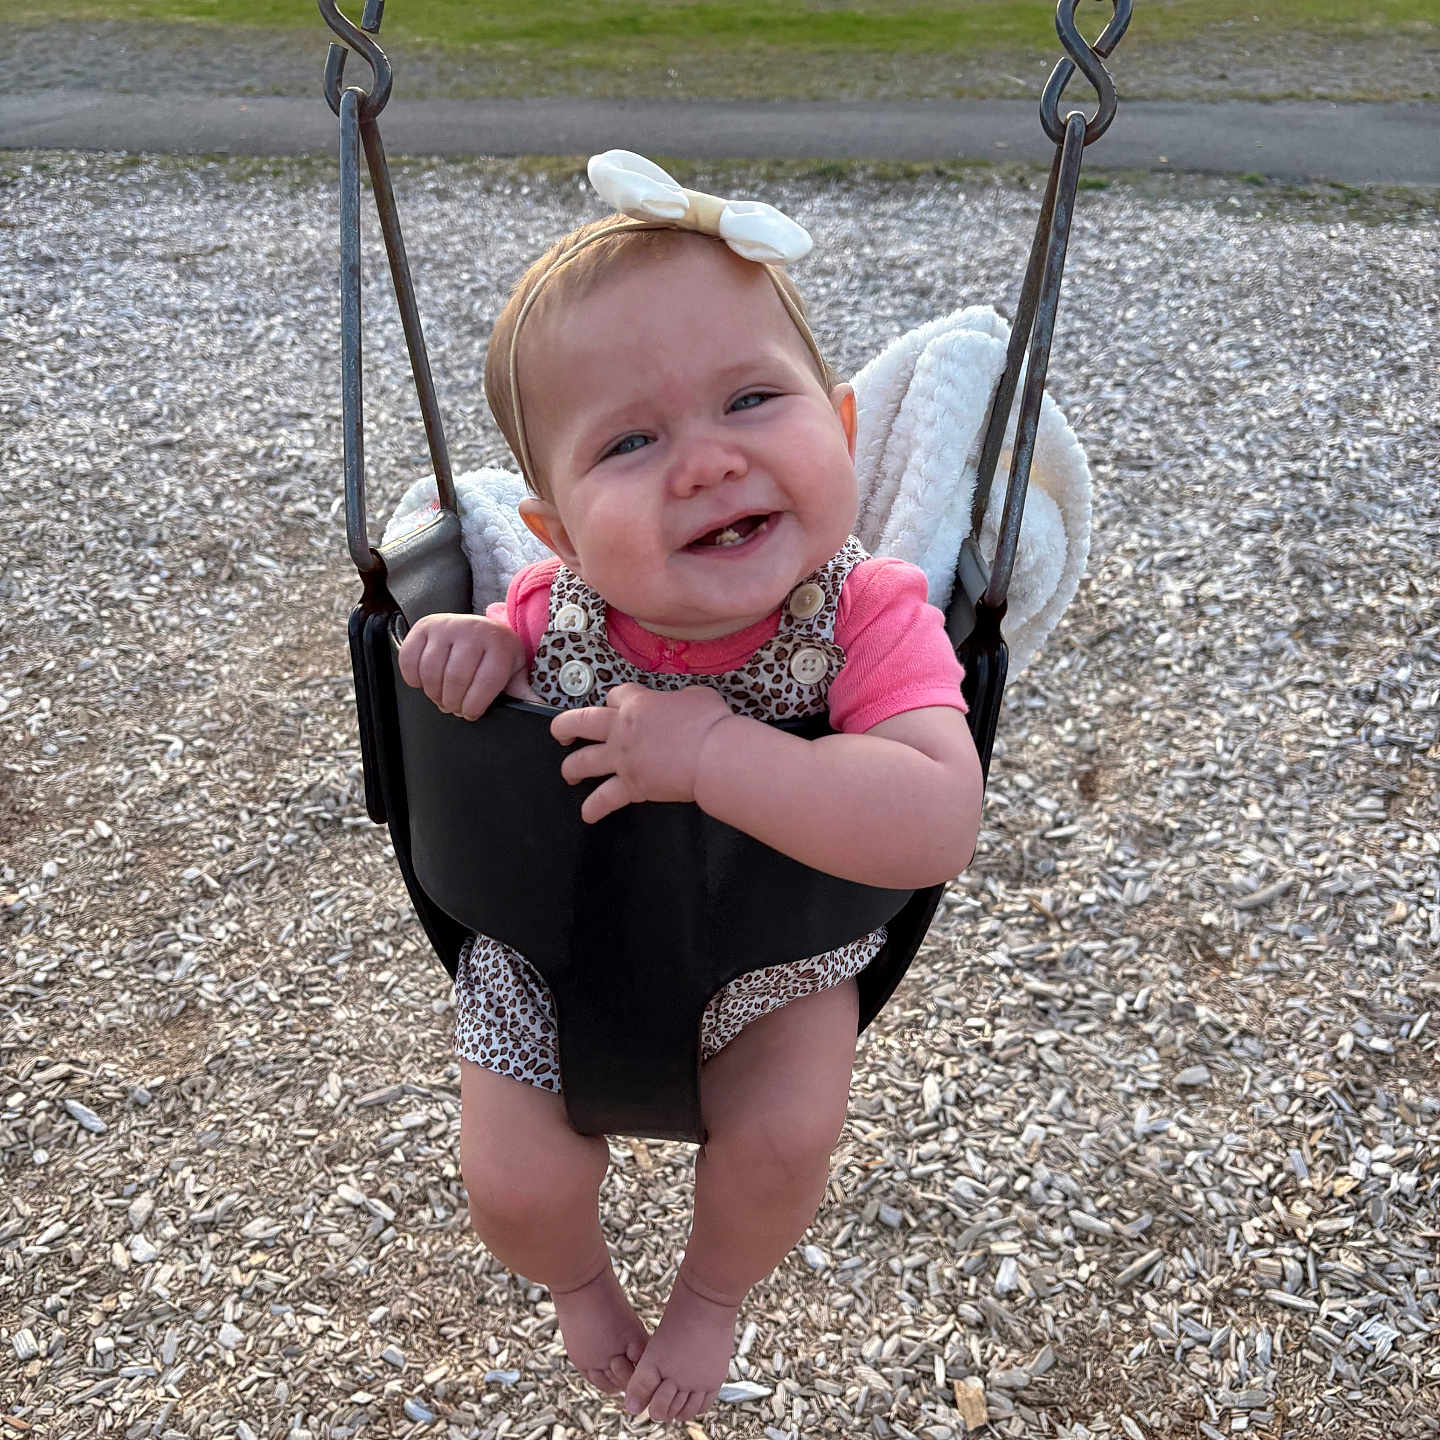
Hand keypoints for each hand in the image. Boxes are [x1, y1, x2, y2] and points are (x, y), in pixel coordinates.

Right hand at [396, 614, 529, 718]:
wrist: (480, 629)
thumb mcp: (514, 673)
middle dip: (453, 703)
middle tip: (455, 707)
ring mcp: (446, 626)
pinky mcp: (424, 627)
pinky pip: (409, 659)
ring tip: (443, 696)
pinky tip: (426, 681)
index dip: (475, 706)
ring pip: (432, 672)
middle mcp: (473, 629)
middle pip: (456, 679)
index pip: (485, 683)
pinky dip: (414, 678)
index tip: (471, 713)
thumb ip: (524, 693)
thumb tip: (541, 710)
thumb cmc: (497, 657)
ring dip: (434, 693)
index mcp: (499, 643)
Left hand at [550, 683, 735, 822]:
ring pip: (581, 761)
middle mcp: (621, 729)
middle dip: (564, 726)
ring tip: (569, 773)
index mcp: (637, 704)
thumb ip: (680, 699)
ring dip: (570, 768)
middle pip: (579, 721)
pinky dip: (593, 809)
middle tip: (562, 733)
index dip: (615, 699)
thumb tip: (682, 705)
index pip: (615, 695)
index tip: (617, 705)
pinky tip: (587, 814)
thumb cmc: (710, 724)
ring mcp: (622, 759)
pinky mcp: (630, 786)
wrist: (713, 756)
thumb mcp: (697, 696)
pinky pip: (603, 799)